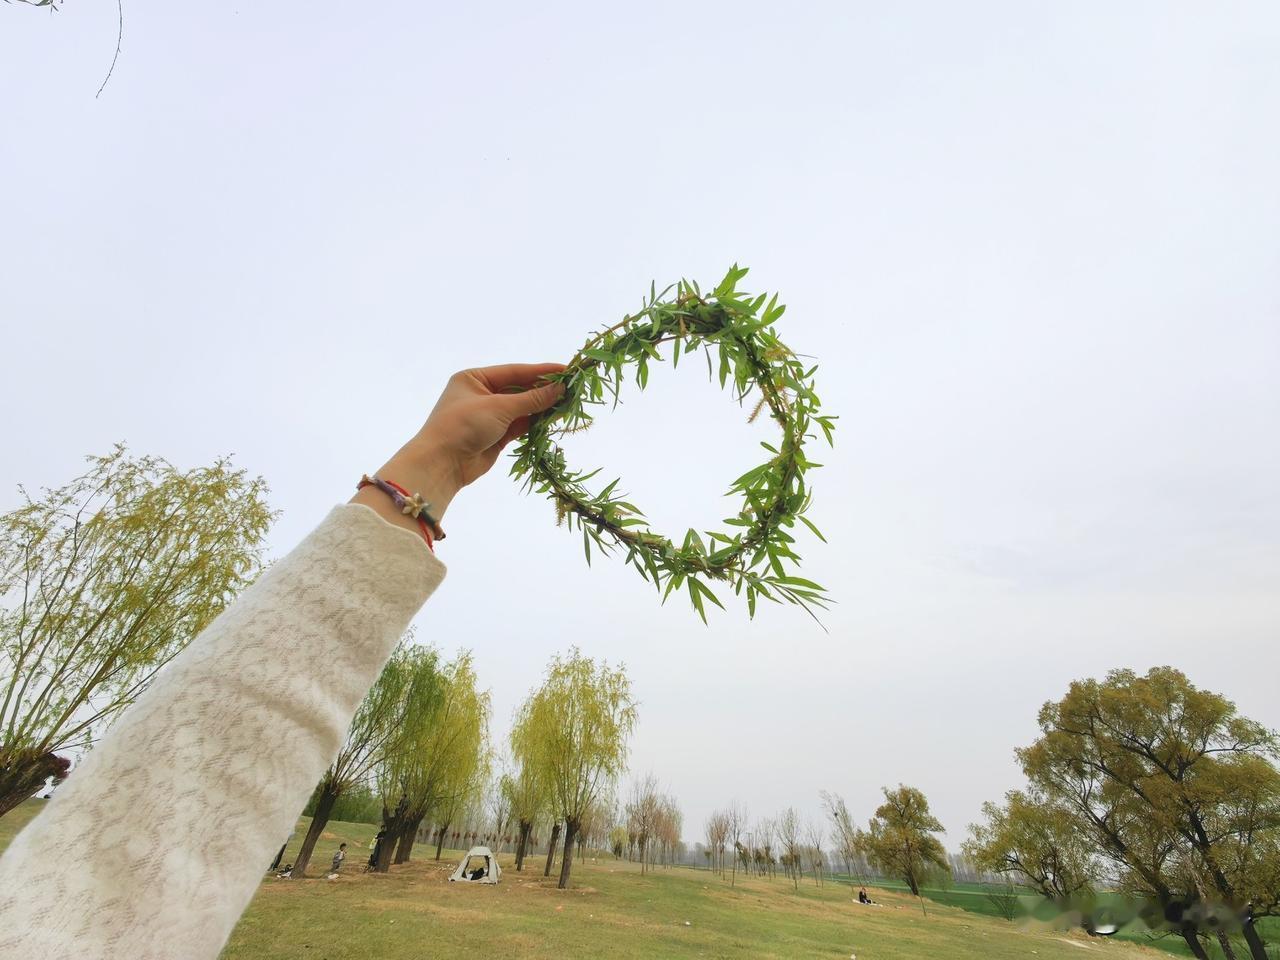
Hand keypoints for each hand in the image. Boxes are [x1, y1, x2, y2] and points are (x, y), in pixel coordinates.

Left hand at [352, 363, 564, 534]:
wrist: (442, 464)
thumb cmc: (463, 425)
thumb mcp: (499, 407)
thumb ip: (532, 399)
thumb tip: (560, 388)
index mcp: (474, 378)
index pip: (514, 371)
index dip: (541, 371)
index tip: (566, 370)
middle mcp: (481, 395)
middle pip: (519, 389)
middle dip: (544, 390)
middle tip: (571, 388)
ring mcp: (488, 416)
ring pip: (521, 408)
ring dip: (542, 407)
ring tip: (567, 403)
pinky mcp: (495, 436)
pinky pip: (520, 425)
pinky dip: (535, 423)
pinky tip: (553, 419)